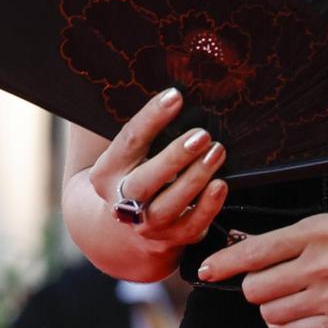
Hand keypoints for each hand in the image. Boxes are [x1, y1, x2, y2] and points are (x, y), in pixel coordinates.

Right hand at [82, 89, 230, 269]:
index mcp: (106, 172)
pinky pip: (190, 227)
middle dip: (174, 157)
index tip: (176, 96)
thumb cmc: (132, 172)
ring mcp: (145, 225)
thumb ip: (142, 127)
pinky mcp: (170, 239)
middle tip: (202, 134)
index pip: (128, 141)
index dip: (151, 118)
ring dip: (195, 179)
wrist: (121, 229)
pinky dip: (207, 208)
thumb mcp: (125, 152)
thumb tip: (172, 87)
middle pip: (145, 181)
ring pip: (168, 206)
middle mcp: (121, 202)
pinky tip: (221, 185)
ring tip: (218, 152)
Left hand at [196, 213, 327, 327]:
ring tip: (296, 297)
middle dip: (257, 288)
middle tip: (274, 283)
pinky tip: (301, 315)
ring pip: (271, 314)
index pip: (254, 250)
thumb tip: (250, 250)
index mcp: (317, 232)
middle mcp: (320, 264)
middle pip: (256, 288)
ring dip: (274, 309)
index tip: (206, 269)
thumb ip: (293, 238)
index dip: (223, 263)